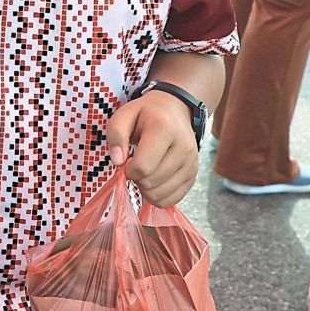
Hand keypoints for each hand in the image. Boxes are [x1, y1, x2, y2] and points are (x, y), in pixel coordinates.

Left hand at [106, 91, 198, 207]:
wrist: (175, 111)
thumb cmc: (146, 114)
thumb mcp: (125, 115)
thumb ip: (116, 135)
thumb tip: (118, 162)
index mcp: (165, 129)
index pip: (143, 166)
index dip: (128, 169)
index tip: (127, 160)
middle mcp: (183, 147)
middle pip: (151, 182)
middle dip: (136, 178)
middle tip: (135, 164)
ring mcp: (192, 163)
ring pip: (161, 194)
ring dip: (146, 188)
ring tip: (144, 170)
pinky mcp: (193, 175)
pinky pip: (172, 199)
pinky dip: (158, 195)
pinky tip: (154, 180)